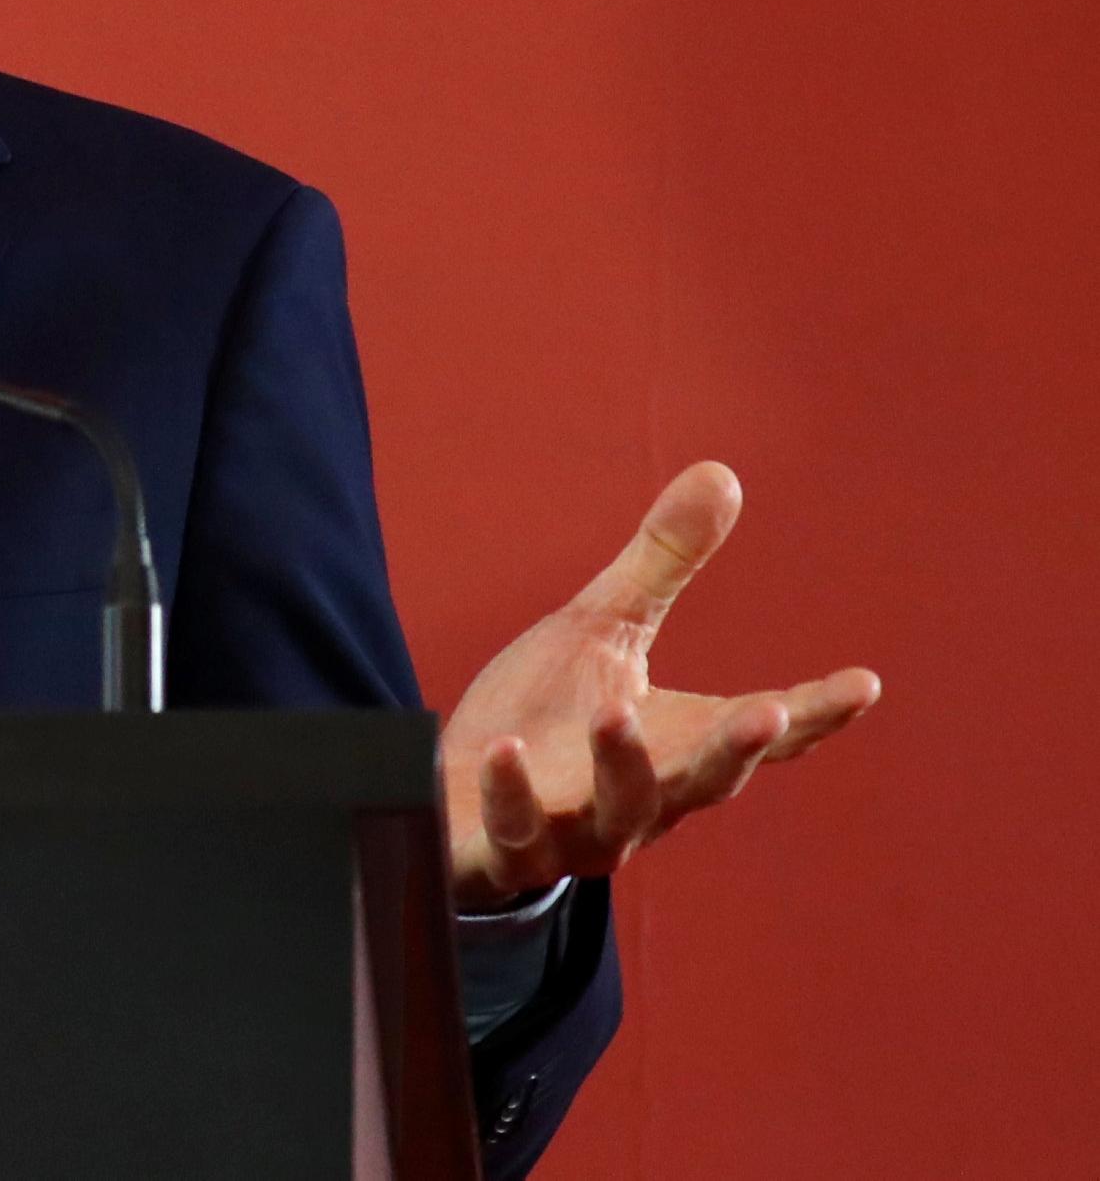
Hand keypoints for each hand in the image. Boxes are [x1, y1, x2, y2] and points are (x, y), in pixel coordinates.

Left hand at [441, 462, 879, 907]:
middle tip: (769, 714)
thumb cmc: (544, 714)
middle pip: (704, 782)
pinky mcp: (505, 850)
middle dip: (736, 751)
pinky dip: (512, 796)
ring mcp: (577, 832)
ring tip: (617, 712)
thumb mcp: (603, 630)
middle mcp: (644, 801)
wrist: (456, 794)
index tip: (865, 683)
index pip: (760, 733)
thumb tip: (722, 472)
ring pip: (618, 814)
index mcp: (678, 747)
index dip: (816, 714)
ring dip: (623, 766)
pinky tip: (503, 751)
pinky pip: (513, 833)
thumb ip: (661, 565)